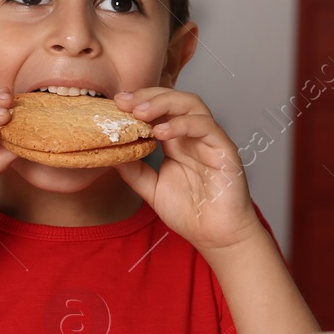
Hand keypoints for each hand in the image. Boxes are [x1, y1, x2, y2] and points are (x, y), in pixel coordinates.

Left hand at [112, 88, 261, 250]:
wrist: (215, 237)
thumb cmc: (190, 213)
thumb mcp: (151, 188)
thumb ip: (133, 170)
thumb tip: (109, 152)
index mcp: (177, 141)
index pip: (159, 109)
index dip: (139, 101)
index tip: (116, 103)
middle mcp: (193, 136)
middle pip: (174, 99)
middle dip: (148, 96)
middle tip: (125, 102)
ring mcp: (210, 141)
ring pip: (192, 105)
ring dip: (164, 103)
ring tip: (140, 112)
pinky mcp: (225, 151)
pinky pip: (206, 127)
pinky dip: (182, 124)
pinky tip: (161, 132)